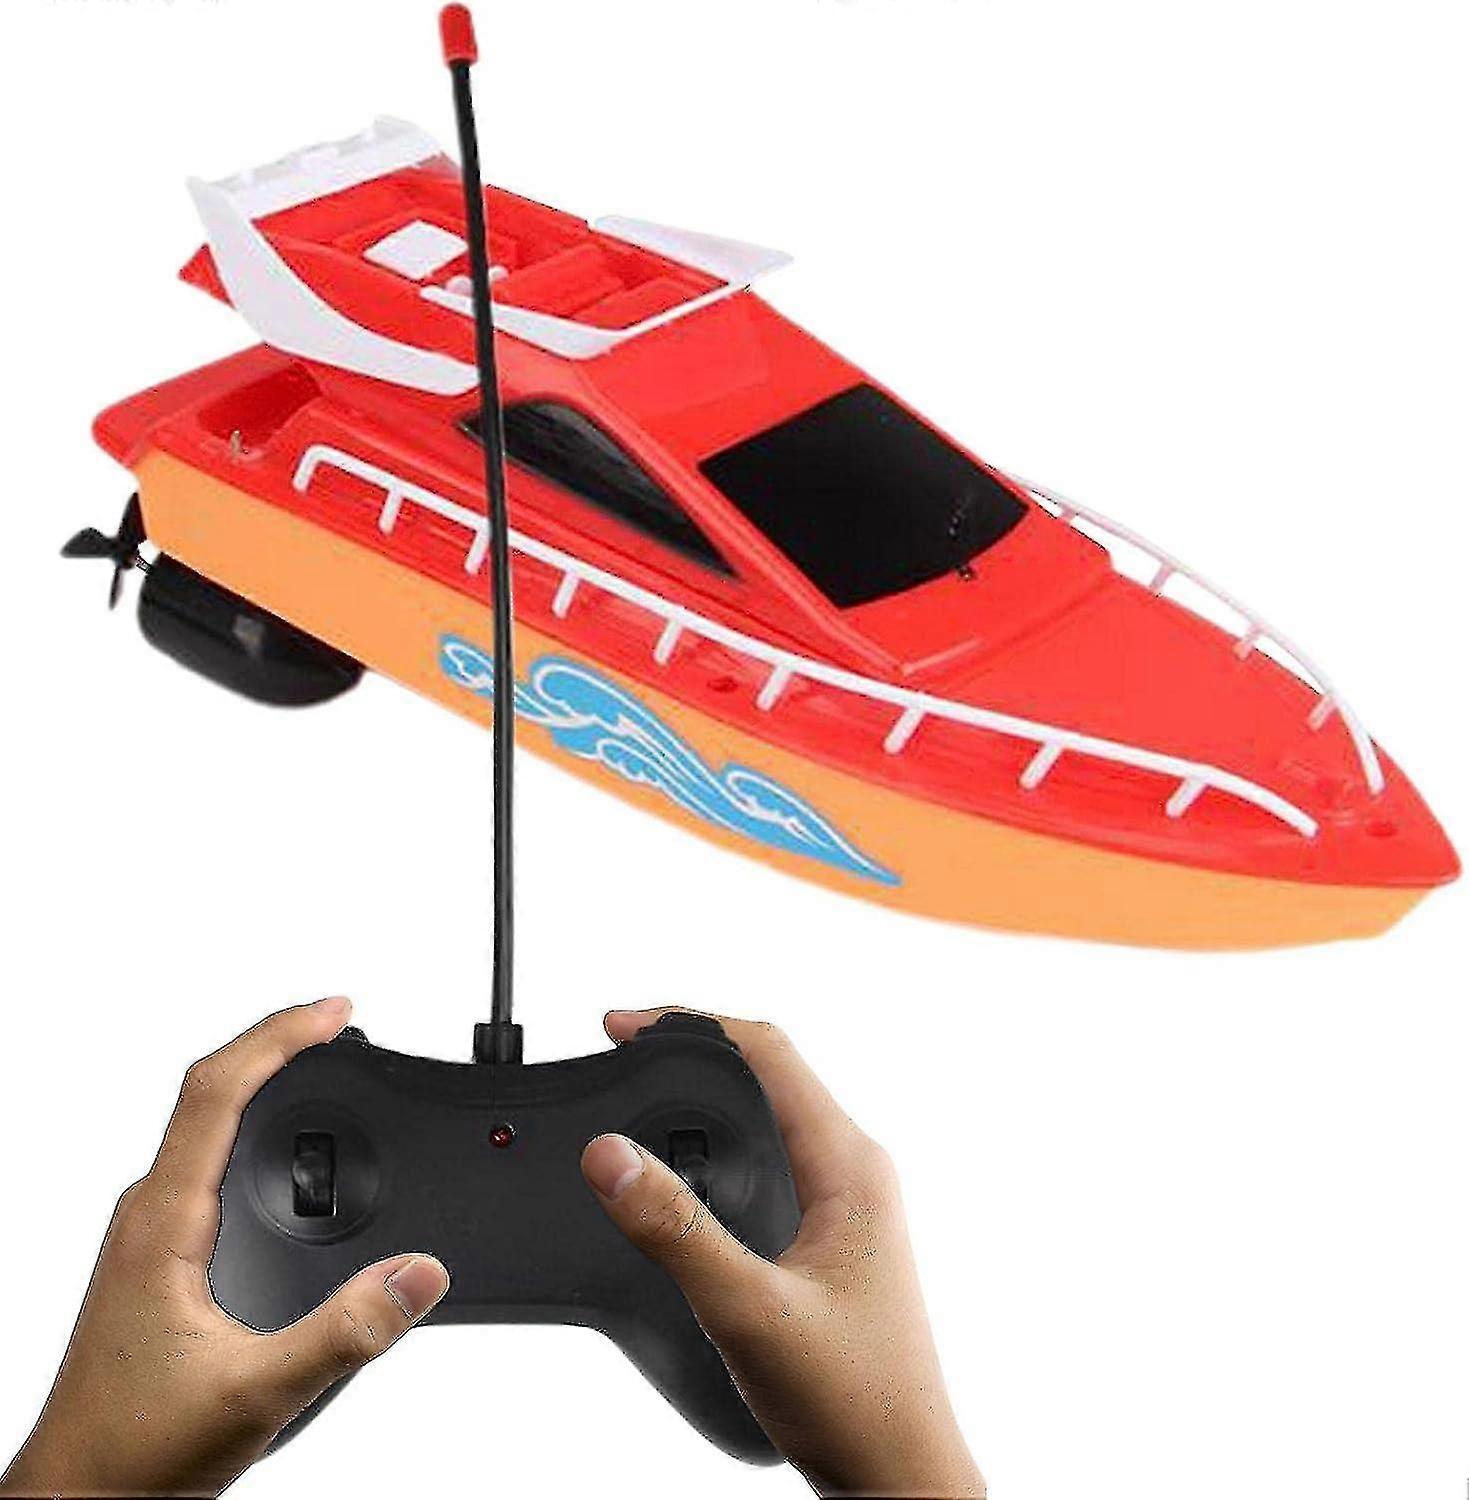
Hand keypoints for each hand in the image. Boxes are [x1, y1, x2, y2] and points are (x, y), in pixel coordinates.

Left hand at [1, 999, 448, 1498]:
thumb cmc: (132, 1453)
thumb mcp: (257, 1395)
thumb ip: (347, 1333)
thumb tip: (419, 1273)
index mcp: (163, 1224)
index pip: (216, 1090)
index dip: (280, 1036)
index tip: (335, 1011)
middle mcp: (149, 1214)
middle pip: (209, 1087)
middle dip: (279, 1041)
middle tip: (339, 1021)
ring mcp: (148, 1232)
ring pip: (203, 1122)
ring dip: (262, 1078)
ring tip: (319, 1060)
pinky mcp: (157, 1253)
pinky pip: (204, 1157)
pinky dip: (250, 1123)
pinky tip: (282, 1144)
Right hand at [581, 1010, 983, 1498]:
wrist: (901, 1476)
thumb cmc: (854, 1401)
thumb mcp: (748, 1311)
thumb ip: (676, 1231)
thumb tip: (610, 1156)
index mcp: (850, 1165)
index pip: (770, 1052)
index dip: (692, 1023)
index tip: (626, 1023)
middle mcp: (855, 1169)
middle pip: (770, 1069)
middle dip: (694, 1045)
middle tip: (625, 1043)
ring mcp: (848, 1199)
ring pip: (772, 1112)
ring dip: (710, 1089)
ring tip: (646, 1082)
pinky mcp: (833, 1231)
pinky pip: (774, 1153)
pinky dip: (723, 1135)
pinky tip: (687, 1160)